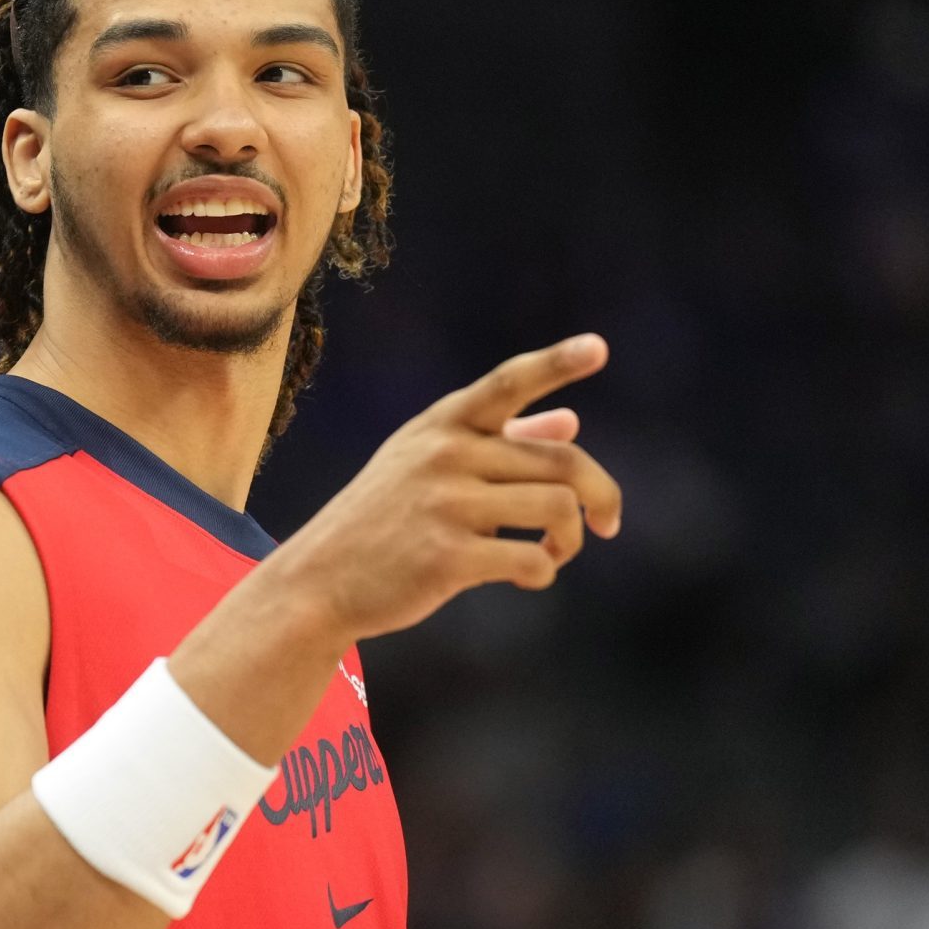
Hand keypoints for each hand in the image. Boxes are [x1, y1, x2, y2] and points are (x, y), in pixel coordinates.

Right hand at [280, 334, 623, 641]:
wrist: (319, 581)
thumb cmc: (382, 520)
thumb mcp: (426, 467)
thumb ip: (498, 443)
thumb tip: (570, 421)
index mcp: (442, 425)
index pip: (508, 383)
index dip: (557, 363)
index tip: (600, 348)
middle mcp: (445, 454)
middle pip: (563, 461)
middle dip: (602, 495)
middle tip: (609, 523)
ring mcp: (445, 504)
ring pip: (557, 509)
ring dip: (570, 540)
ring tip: (554, 554)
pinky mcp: (447, 557)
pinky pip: (533, 560)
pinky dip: (544, 572)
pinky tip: (527, 576)